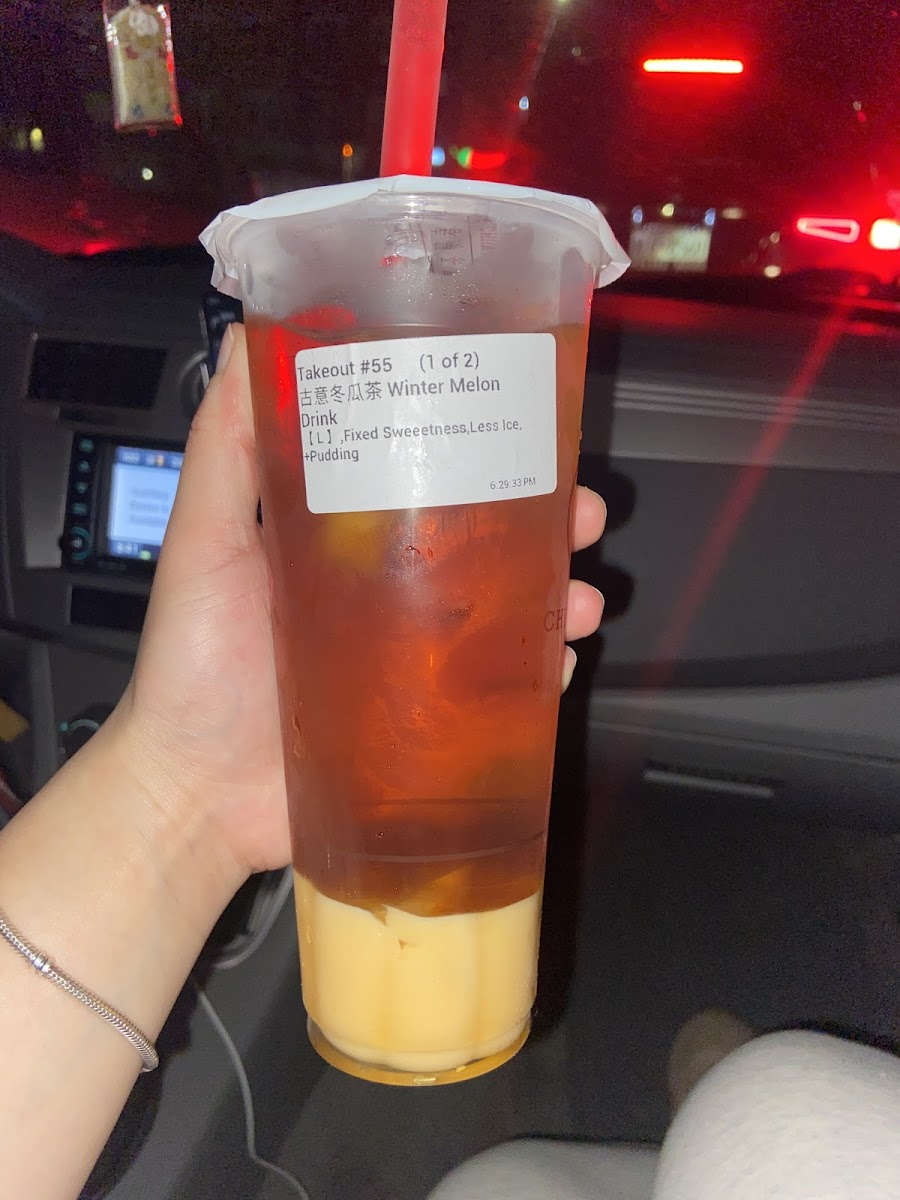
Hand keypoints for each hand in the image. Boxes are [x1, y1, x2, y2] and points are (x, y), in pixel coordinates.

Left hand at [122, 325, 606, 878]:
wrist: (195, 795)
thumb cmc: (190, 668)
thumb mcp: (204, 540)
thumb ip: (224, 447)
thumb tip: (247, 340)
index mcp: (345, 540)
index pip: (428, 477)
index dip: (483, 449)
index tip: (525, 423)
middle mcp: (389, 591)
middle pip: (487, 541)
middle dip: (547, 521)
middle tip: (579, 513)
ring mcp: (414, 659)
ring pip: (509, 613)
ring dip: (559, 596)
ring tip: (579, 599)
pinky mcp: (429, 722)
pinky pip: (501, 694)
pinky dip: (539, 675)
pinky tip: (556, 662)